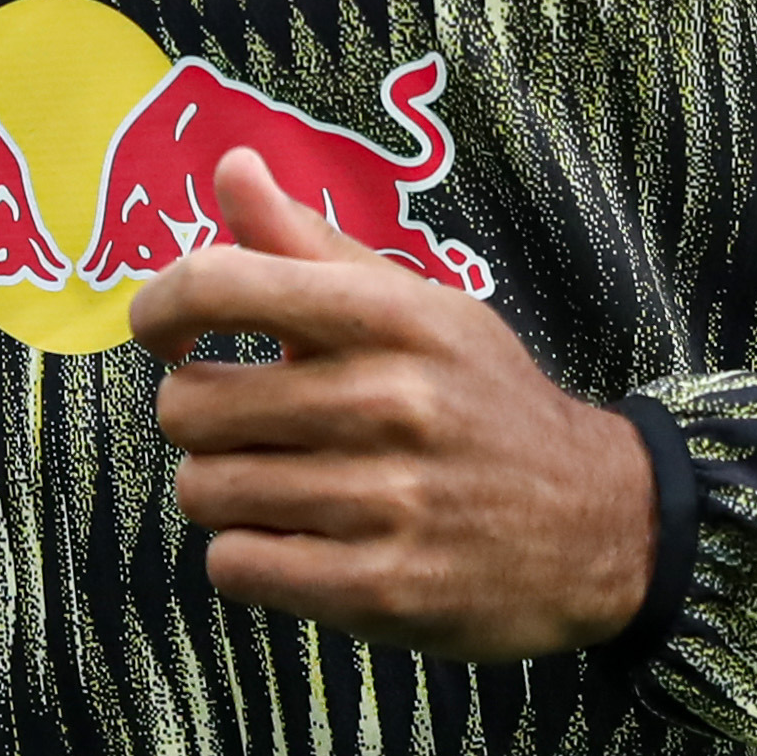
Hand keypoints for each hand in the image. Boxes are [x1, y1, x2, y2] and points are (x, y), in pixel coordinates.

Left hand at [130, 149, 652, 659]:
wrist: (598, 522)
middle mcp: (389, 401)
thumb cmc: (483, 401)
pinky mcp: (381, 589)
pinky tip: (294, 541)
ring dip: (223, 492)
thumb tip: (229, 166)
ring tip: (277, 485)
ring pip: (204, 491)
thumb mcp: (416, 306)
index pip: (219, 283)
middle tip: (247, 427)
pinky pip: (236, 567)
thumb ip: (310, 243)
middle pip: (189, 405)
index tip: (166, 336)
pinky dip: (247, 557)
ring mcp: (386, 501)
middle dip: (199, 418)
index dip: (158, 309)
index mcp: (391, 314)